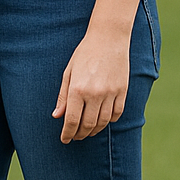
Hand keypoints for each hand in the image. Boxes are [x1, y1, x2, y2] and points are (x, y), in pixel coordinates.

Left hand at [52, 25, 130, 142]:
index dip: (68, 134)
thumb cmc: (84, 54)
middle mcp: (95, 94)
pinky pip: (117, 114)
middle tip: (75, 137)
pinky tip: (102, 121)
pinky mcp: (123, 91)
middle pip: (88, 125)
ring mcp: (111, 93)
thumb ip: (63, 96)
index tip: (65, 140)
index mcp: (78, 89)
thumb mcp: (68, 73)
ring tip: (87, 132)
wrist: (109, 38)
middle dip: (80, 134)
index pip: (72, 121)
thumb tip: (57, 116)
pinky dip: (109, 121)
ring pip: (103, 122)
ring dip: (94, 130)